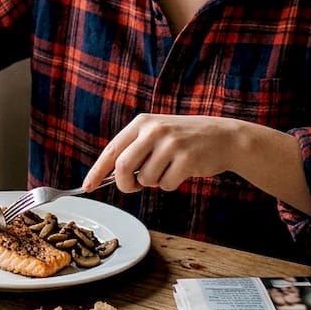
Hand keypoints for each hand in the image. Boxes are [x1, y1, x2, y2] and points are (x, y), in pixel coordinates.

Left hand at [83, 113, 233, 192]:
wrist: (223, 136)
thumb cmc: (184, 139)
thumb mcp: (156, 133)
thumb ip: (134, 149)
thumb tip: (109, 176)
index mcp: (141, 123)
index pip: (111, 150)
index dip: (97, 170)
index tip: (88, 186)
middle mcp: (154, 130)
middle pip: (123, 167)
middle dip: (125, 184)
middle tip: (134, 186)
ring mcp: (171, 143)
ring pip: (146, 179)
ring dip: (154, 183)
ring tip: (168, 169)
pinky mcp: (186, 159)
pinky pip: (166, 184)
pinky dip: (170, 184)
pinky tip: (182, 171)